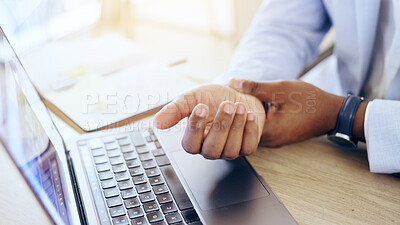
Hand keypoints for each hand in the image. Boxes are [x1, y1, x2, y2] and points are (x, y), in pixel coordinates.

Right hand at [153, 84, 264, 158]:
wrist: (235, 93)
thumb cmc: (211, 97)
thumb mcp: (190, 98)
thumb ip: (174, 110)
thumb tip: (157, 123)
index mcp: (194, 139)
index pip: (190, 144)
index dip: (195, 127)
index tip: (201, 107)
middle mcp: (210, 149)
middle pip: (212, 149)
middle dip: (221, 126)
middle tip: (226, 105)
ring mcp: (228, 150)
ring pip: (231, 149)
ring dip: (236, 126)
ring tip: (239, 106)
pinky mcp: (246, 147)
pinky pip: (249, 148)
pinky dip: (250, 131)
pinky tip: (249, 115)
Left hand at [229, 78, 356, 146]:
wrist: (333, 113)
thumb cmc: (310, 100)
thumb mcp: (280, 89)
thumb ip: (254, 87)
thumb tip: (231, 82)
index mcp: (268, 132)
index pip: (238, 127)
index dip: (228, 114)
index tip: (220, 103)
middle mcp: (269, 141)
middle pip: (242, 130)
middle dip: (234, 116)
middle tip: (224, 102)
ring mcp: (275, 141)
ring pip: (251, 130)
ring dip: (244, 118)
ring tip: (235, 103)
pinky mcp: (279, 137)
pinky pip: (261, 130)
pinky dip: (254, 120)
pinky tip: (252, 108)